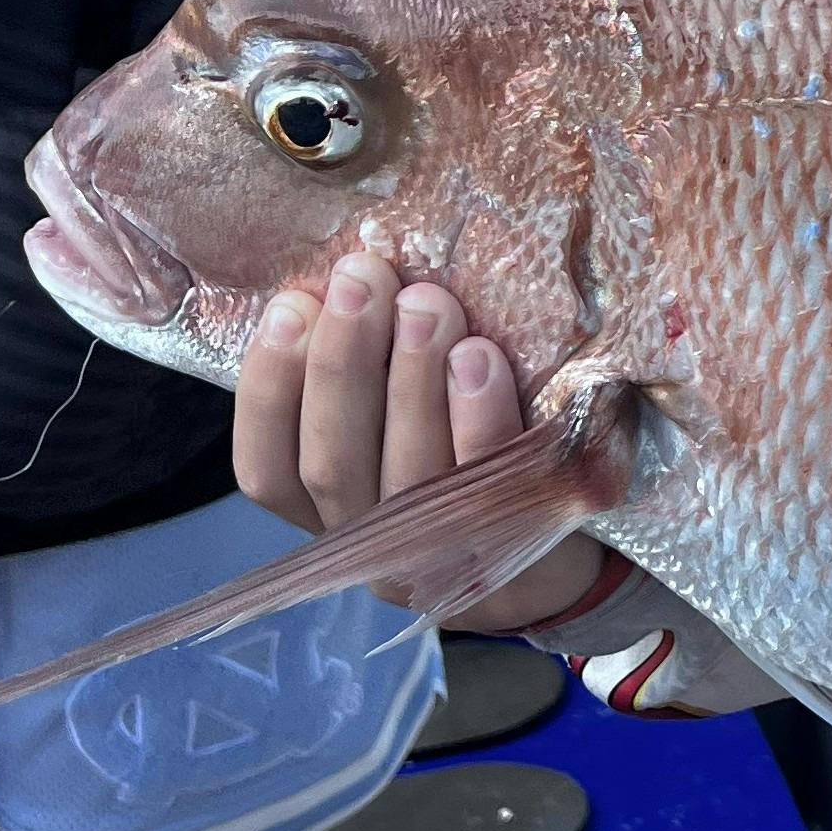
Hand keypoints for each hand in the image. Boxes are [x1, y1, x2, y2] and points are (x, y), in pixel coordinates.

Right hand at [233, 251, 601, 632]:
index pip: (265, 468)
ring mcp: (439, 554)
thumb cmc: (465, 457)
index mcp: (327, 510)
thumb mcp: (400, 427)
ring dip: (410, 380)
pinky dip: (477, 418)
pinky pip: (487, 483)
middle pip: (331, 461)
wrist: (566, 544)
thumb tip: (342, 281)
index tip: (289, 306)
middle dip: (340, 361)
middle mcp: (371, 542)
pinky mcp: (512, 545)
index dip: (266, 389)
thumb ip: (366, 379)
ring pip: (404, 474)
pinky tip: (478, 359)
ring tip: (425, 303)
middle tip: (361, 277)